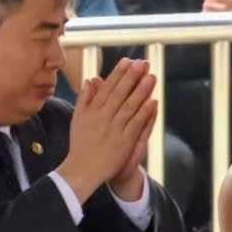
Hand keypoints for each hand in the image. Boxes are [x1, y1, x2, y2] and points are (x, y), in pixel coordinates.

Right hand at [60, 55, 157, 199]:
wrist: (82, 170)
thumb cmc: (80, 144)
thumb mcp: (78, 119)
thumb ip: (85, 98)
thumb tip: (91, 79)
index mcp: (91, 111)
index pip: (107, 88)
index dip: (118, 73)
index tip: (128, 61)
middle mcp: (102, 118)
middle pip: (119, 93)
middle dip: (132, 77)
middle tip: (142, 63)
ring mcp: (113, 130)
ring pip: (129, 106)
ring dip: (141, 91)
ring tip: (151, 77)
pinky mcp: (123, 142)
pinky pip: (135, 124)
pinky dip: (144, 113)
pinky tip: (153, 102)